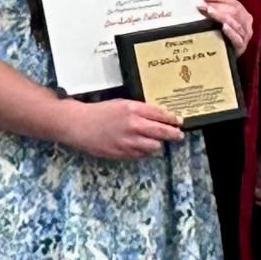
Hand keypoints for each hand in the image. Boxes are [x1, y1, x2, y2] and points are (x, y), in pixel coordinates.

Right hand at [62, 99, 183, 158]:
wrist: (81, 125)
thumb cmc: (101, 112)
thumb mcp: (122, 104)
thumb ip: (140, 110)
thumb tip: (159, 117)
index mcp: (134, 109)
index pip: (160, 115)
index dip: (172, 119)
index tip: (179, 121)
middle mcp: (134, 125)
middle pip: (162, 132)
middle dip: (174, 134)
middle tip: (179, 135)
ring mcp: (129, 141)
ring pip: (155, 146)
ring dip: (158, 144)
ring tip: (157, 141)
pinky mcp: (123, 153)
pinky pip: (142, 155)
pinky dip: (145, 151)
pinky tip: (141, 147)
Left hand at [197, 0, 252, 55]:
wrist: (227, 57)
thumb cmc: (223, 36)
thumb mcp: (220, 20)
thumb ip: (214, 9)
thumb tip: (202, 0)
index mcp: (243, 14)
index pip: (232, 1)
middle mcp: (246, 23)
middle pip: (234, 10)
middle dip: (217, 6)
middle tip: (202, 4)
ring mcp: (245, 35)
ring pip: (235, 23)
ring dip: (221, 16)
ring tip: (210, 11)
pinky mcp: (241, 47)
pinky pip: (238, 39)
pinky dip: (231, 32)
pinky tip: (224, 27)